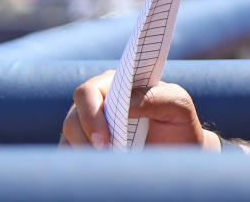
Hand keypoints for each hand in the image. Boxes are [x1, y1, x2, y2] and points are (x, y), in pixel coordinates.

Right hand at [60, 70, 220, 150]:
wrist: (179, 152)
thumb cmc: (179, 122)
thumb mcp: (179, 105)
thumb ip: (158, 97)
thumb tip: (125, 103)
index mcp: (116, 84)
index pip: (88, 91)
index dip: (92, 113)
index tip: (105, 137)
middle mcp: (97, 102)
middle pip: (73, 118)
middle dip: (88, 139)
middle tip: (110, 152)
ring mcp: (87, 125)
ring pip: (70, 140)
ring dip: (89, 153)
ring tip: (116, 159)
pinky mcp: (84, 147)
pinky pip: (70, 156)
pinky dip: (84, 164)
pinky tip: (104, 166)